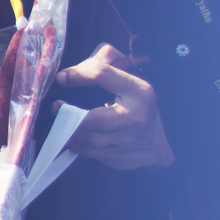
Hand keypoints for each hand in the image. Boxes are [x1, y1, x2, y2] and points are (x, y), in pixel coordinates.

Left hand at [53, 44, 174, 170]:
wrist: (161, 137)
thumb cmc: (138, 101)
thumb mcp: (128, 75)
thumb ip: (104, 60)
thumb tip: (71, 72)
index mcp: (138, 92)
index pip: (102, 75)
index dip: (78, 75)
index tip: (63, 78)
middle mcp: (134, 118)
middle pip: (94, 119)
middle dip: (70, 115)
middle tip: (58, 106)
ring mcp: (127, 142)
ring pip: (89, 141)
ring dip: (69, 131)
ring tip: (62, 120)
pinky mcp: (119, 158)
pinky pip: (90, 153)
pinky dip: (76, 144)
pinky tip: (71, 134)